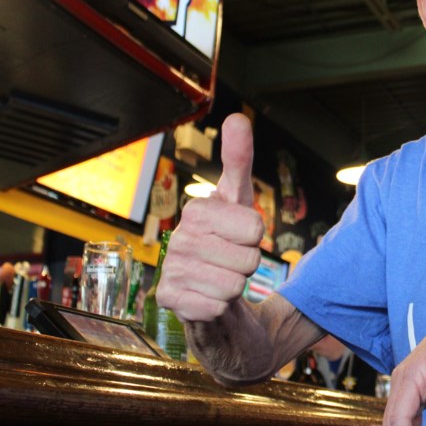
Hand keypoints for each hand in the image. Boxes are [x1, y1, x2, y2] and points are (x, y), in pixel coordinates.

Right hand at [156, 113, 263, 321]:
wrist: (213, 291)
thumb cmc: (228, 241)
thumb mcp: (238, 200)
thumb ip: (239, 160)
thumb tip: (237, 117)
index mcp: (197, 210)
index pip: (255, 226)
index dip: (256, 236)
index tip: (240, 235)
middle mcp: (178, 238)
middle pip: (248, 258)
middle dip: (248, 264)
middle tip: (231, 260)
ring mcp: (170, 270)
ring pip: (233, 285)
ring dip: (235, 286)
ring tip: (220, 277)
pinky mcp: (169, 301)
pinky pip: (217, 307)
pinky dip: (220, 307)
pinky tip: (207, 298)